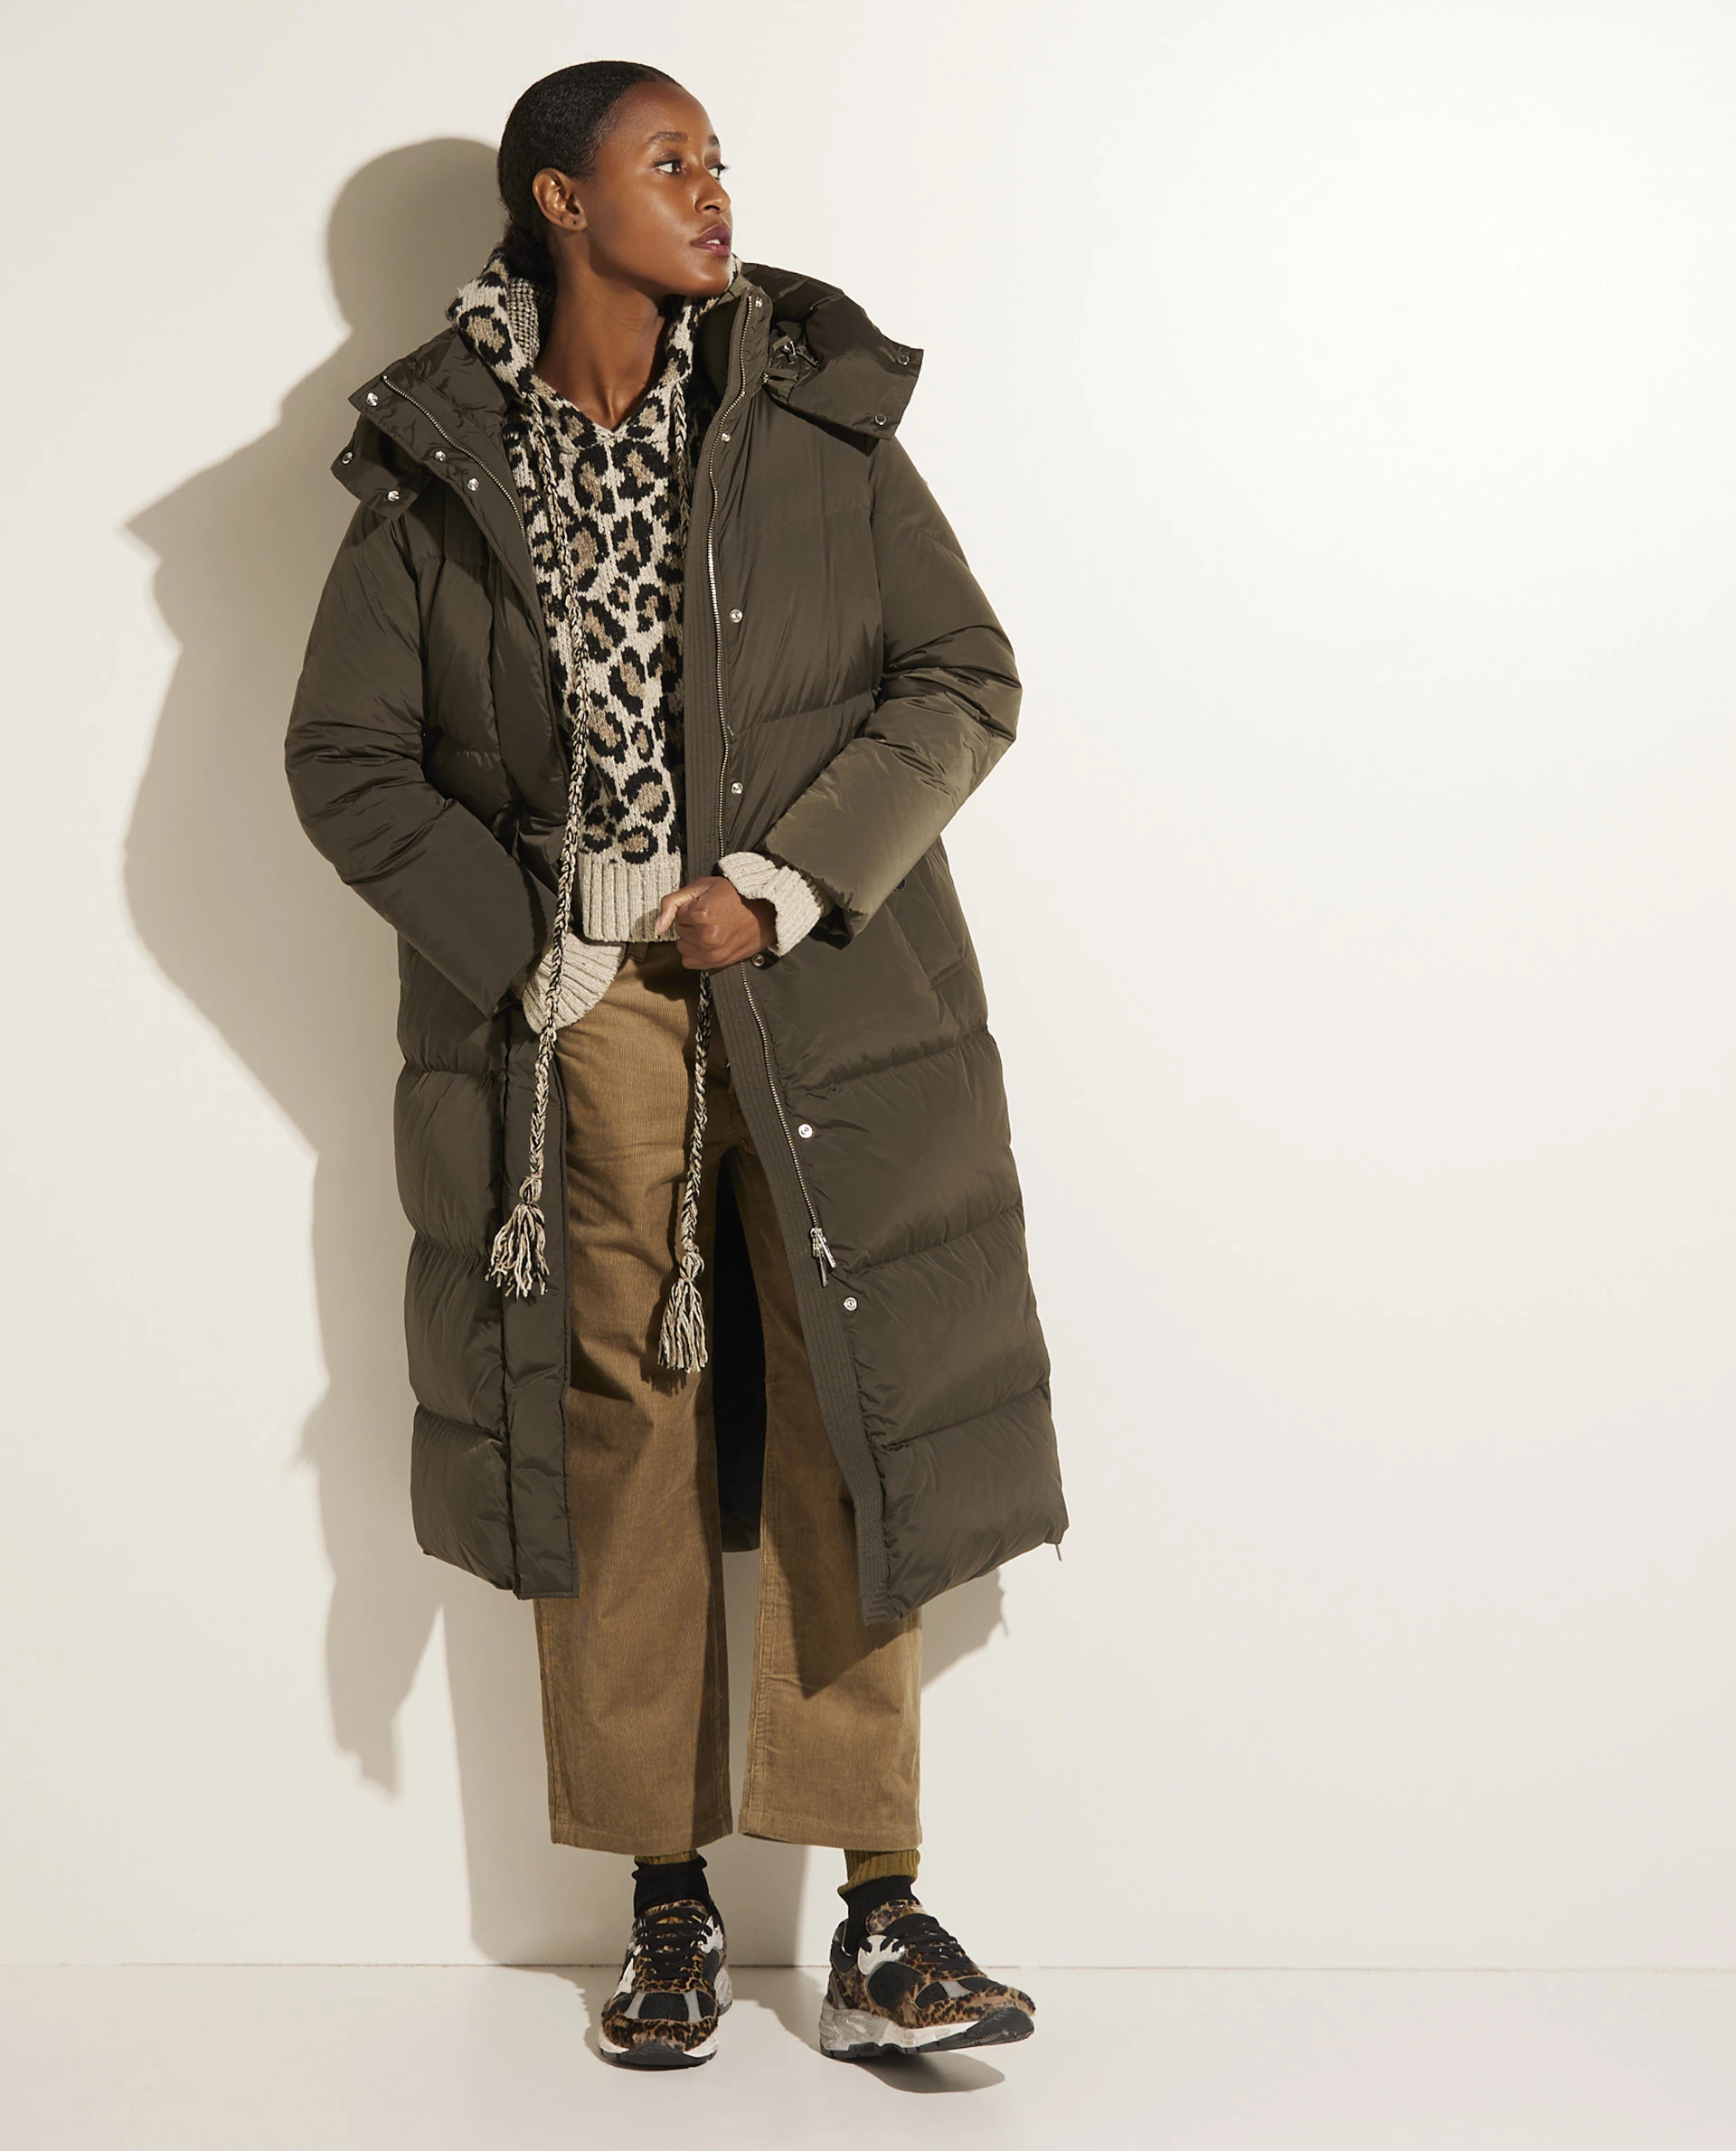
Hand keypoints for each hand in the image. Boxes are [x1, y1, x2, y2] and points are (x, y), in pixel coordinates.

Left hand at [654, 876, 775, 968]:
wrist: (764, 911)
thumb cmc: (735, 896)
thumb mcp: (701, 887)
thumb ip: (672, 903)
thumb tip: (657, 928)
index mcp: (701, 915)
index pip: (676, 915)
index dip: (689, 907)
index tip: (705, 904)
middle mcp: (707, 937)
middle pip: (679, 931)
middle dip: (690, 922)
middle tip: (711, 915)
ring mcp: (713, 952)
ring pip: (682, 947)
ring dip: (692, 938)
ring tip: (711, 927)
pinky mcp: (717, 963)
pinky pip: (689, 961)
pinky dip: (695, 952)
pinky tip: (709, 941)